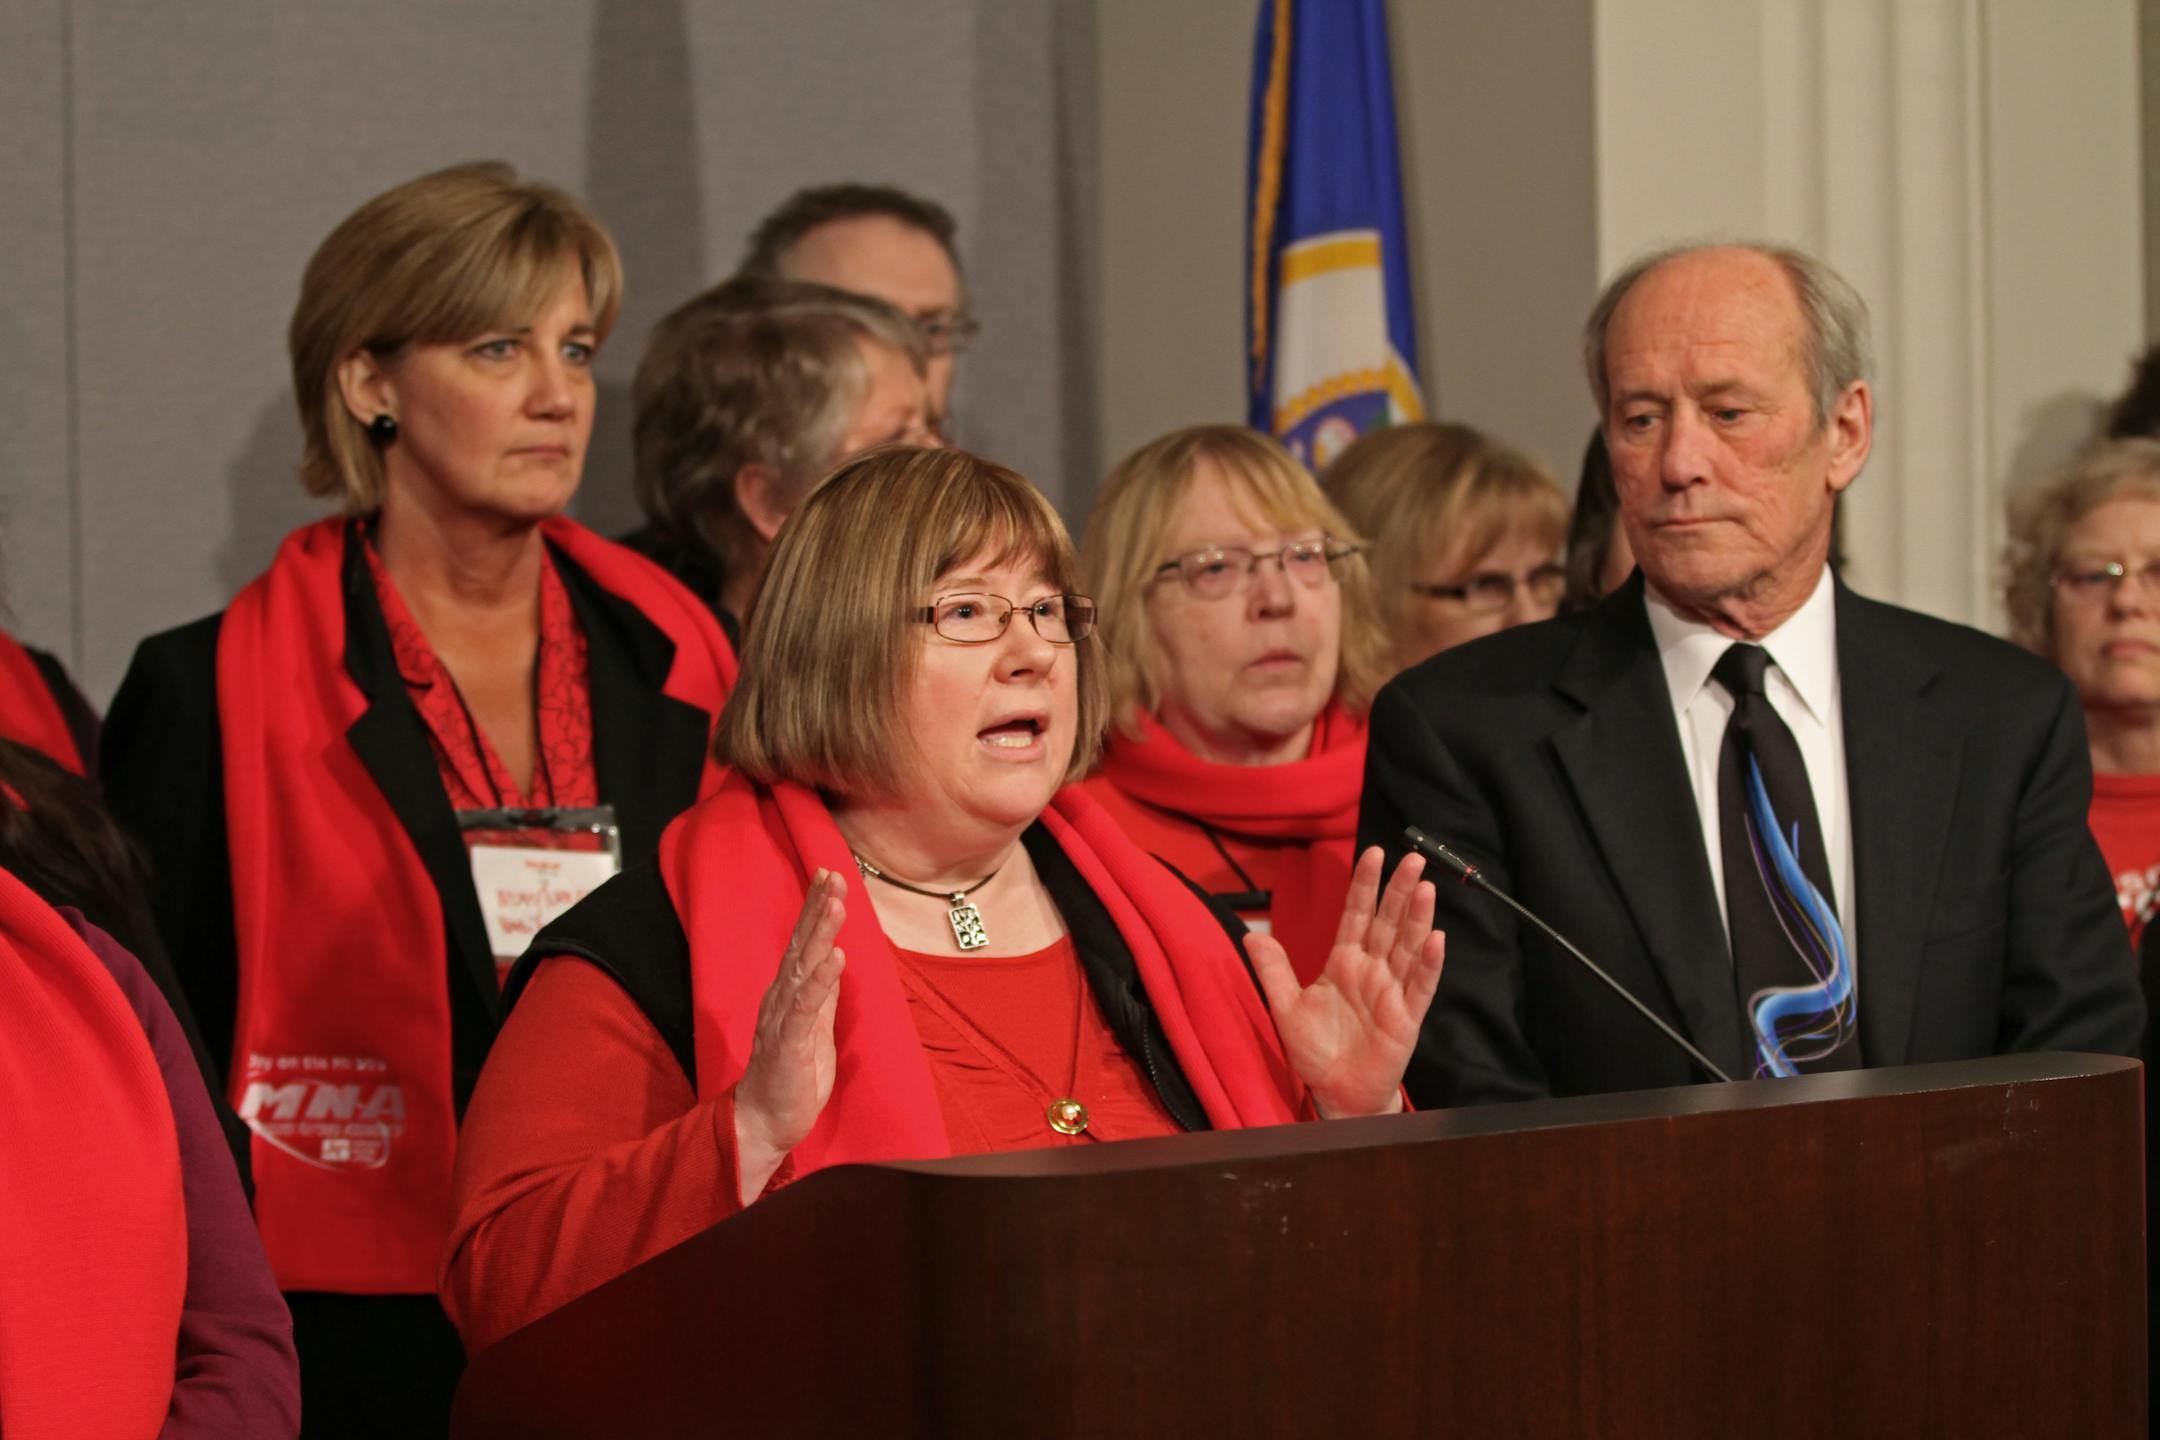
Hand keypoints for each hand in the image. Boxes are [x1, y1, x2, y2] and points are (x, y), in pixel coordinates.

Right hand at [733, 868, 847, 1203]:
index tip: (830, 876)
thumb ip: (822, 993)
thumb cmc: (791, 1077)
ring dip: (820, 935)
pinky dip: (819, 981)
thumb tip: (835, 957)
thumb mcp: (815, 1027)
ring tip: (837, 905)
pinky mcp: (787, 1045)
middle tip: (833, 876)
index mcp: (789, 995)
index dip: (816, 910)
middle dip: (818, 910)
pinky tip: (834, 958)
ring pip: (802, 970)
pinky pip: (804, 1008)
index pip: (803, 945)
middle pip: (801, 947)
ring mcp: (782, 1020)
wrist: (765, 1123)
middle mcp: (781, 999)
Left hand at [1248, 847, 1444, 1118]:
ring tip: (1426, 888)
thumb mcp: (1285, 1007)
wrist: (1335, 1093)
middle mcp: (1372, 971)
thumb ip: (1273, 970)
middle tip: (1414, 858)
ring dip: (1417, 919)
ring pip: (1407, 948)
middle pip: (1388, 923)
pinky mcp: (1405, 1019)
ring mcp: (1391, 993)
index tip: (1373, 853)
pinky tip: (1435, 941)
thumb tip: (1251, 935)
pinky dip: (1427, 965)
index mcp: (1344, 963)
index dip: (1365, 885)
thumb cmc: (1315, 1051)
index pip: (1356, 915)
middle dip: (1399, 890)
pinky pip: (1419, 988)